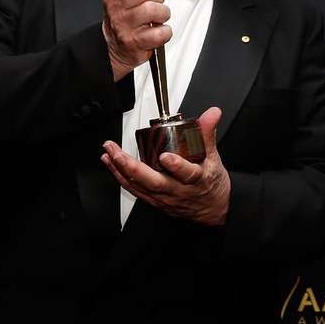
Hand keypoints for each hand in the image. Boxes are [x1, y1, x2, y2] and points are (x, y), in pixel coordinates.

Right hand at [101, 0, 171, 81]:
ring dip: (163, 12)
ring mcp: (125, 27)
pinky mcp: (136, 43)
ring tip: (160, 16)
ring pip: (151, 10)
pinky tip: (160, 30)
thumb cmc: (124, 16)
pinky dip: (165, 31)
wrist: (115, 48)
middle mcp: (116, 9)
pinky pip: (158, 33)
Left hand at [101, 107, 230, 226]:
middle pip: (153, 182)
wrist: (212, 210)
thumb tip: (212, 113)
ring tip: (109, 153)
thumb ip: (208, 134)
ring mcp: (164, 198)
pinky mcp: (155, 201)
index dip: (176, 166)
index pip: (187, 174)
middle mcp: (177, 191)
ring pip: (140, 186)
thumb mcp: (215, 158)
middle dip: (132, 167)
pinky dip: (120, 176)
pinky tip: (110, 163)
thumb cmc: (212, 185)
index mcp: (196, 180)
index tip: (166, 157)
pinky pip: (135, 189)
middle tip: (117, 153)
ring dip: (121, 170)